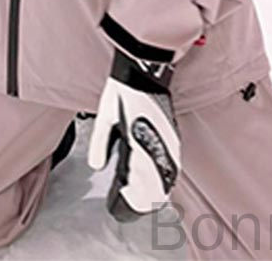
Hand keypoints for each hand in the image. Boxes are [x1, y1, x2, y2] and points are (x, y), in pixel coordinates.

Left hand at [87, 45, 180, 221]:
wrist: (145, 69)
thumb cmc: (123, 91)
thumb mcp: (105, 116)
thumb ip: (100, 144)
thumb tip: (97, 166)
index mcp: (142, 145)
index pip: (142, 187)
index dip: (131, 201)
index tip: (119, 203)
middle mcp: (161, 148)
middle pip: (158, 190)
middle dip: (142, 200)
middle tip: (127, 201)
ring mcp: (171, 143)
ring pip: (168, 180)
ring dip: (154, 190)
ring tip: (138, 193)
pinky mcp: (174, 137)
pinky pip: (172, 166)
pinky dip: (162, 177)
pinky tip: (151, 177)